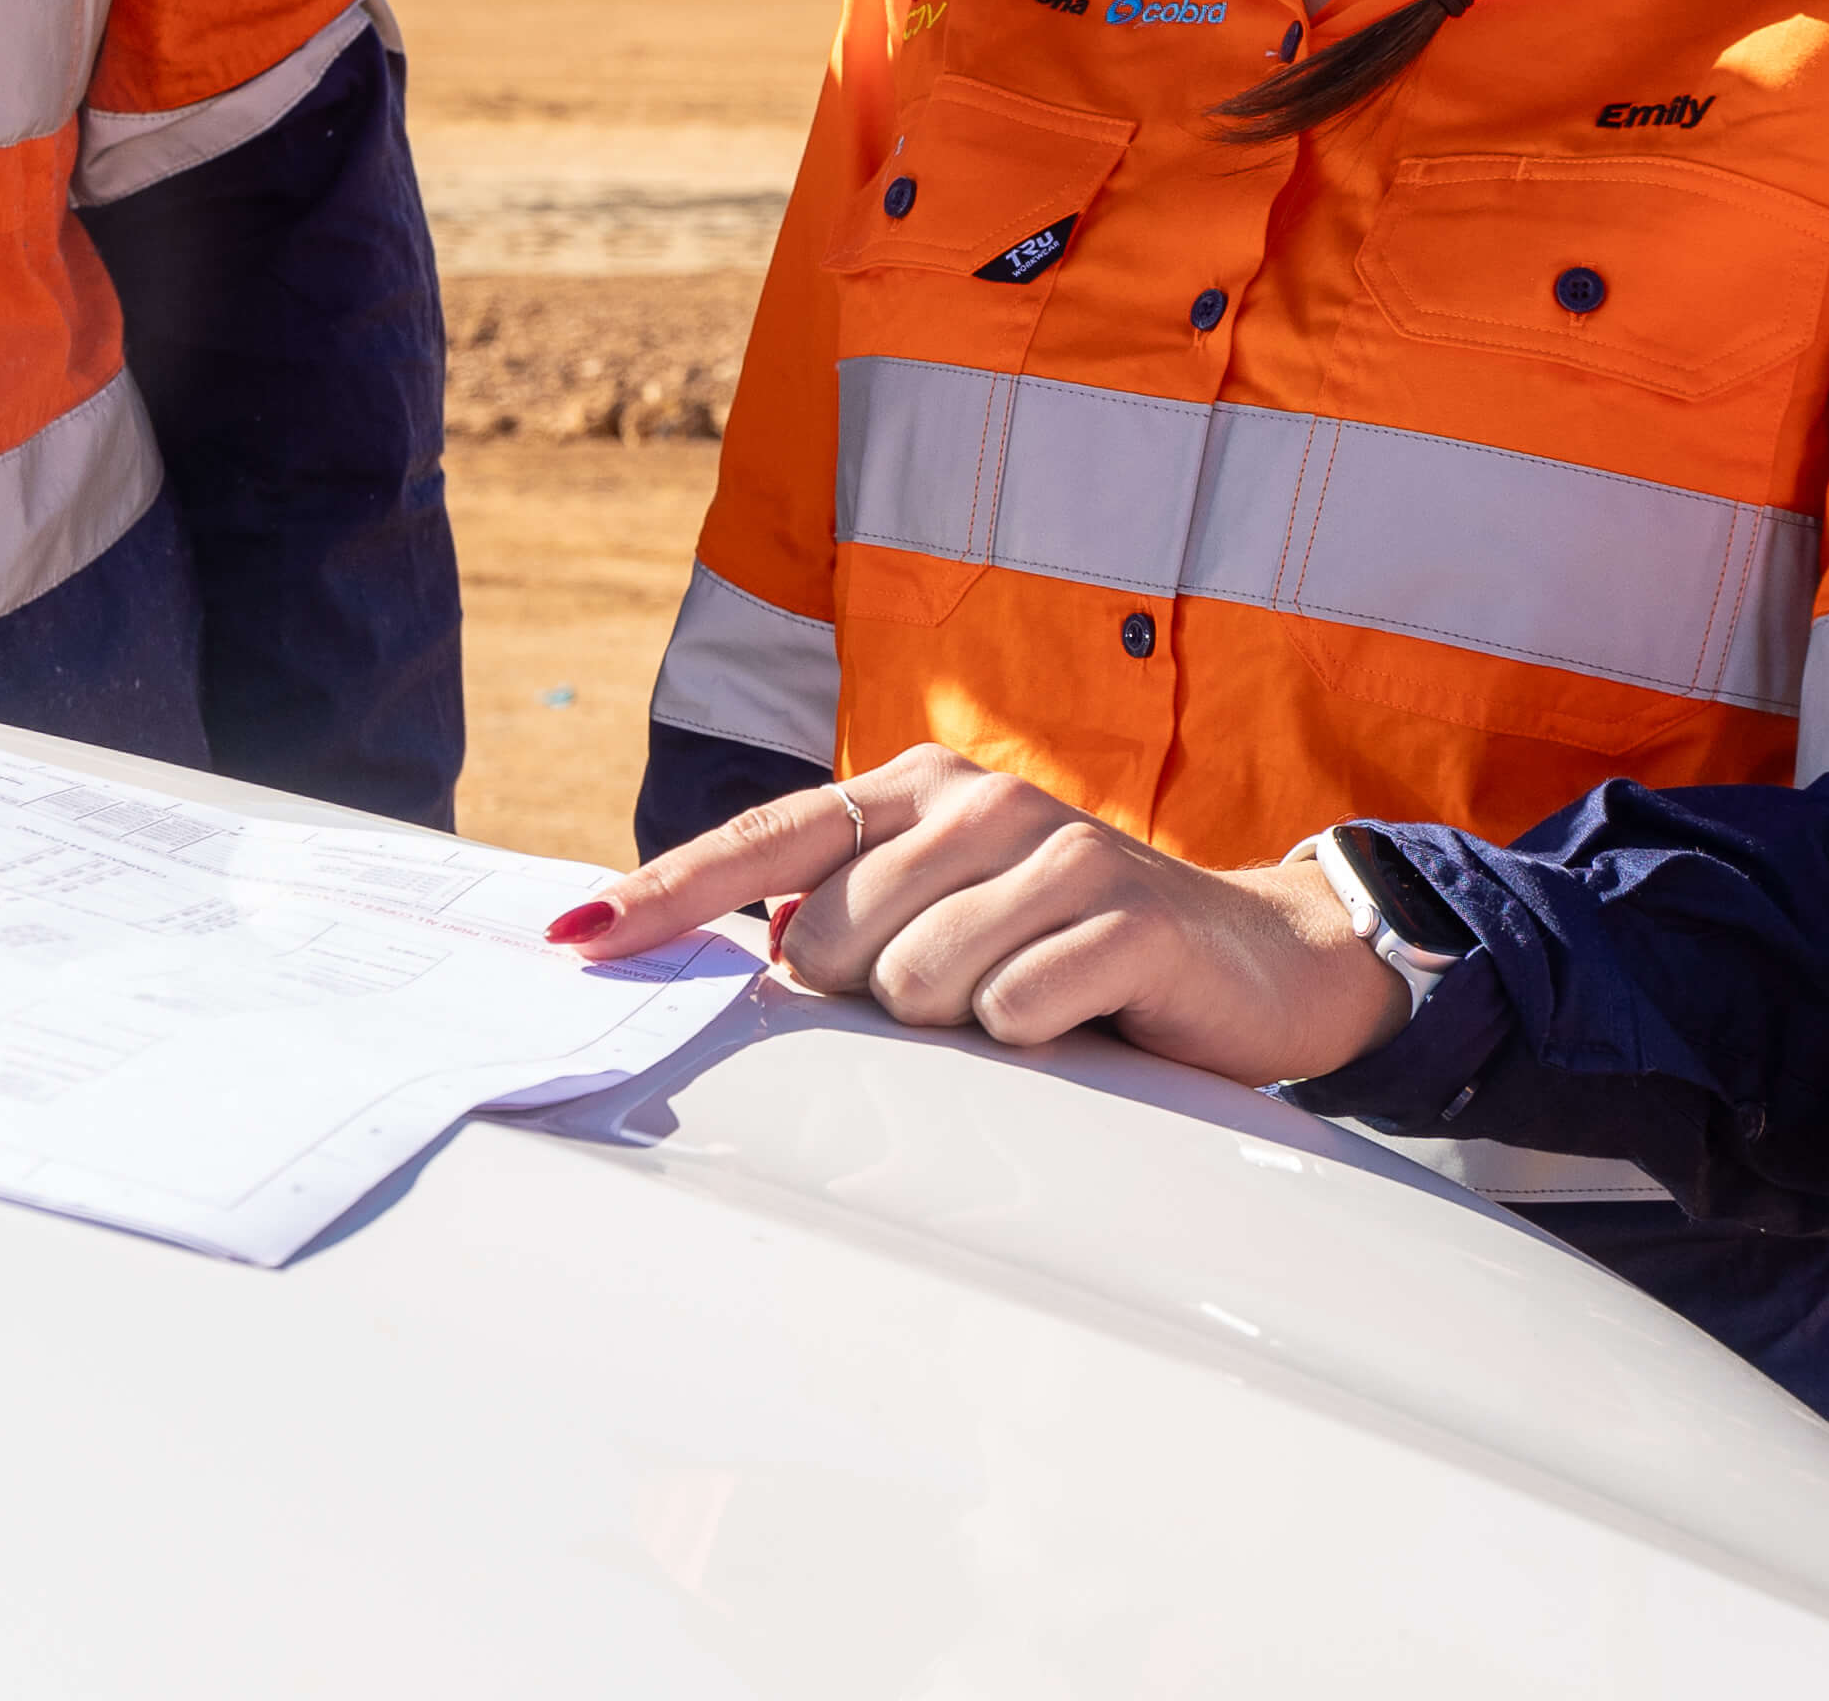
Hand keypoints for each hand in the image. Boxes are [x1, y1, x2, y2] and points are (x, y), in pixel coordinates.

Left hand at [555, 744, 1407, 1085]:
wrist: (1254, 960)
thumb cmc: (1073, 951)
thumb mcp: (952, 924)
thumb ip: (847, 926)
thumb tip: (741, 959)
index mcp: (916, 792)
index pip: (761, 840)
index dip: (663, 895)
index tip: (573, 944)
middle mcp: (976, 798)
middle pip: (828, 938)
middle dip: (870, 998)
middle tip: (961, 998)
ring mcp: (1055, 847)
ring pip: (914, 982)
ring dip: (958, 1025)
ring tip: (1024, 1004)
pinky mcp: (1122, 912)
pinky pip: (1012, 1011)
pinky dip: (1032, 1036)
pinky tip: (1080, 1014)